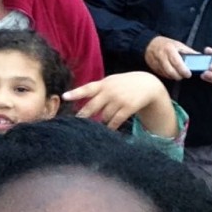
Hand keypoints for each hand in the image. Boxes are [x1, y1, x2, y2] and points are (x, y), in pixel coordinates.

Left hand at [63, 72, 177, 135]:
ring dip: (100, 122)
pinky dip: (110, 127)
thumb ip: (97, 90)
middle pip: (92, 106)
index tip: (64, 97)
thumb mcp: (111, 82)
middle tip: (75, 124)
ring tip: (98, 126)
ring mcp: (119, 99)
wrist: (147, 84)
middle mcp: (110, 91)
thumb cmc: (123, 84)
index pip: (87, 88)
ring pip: (103, 116)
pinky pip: (115, 121)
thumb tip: (80, 101)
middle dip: (83, 116)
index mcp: (103, 84)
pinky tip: (108, 130)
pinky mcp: (128, 107)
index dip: (75, 93)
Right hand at [143, 36, 197, 79]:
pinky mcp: (154, 68)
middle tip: (185, 75)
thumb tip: (199, 56)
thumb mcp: (178, 44)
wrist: (150, 44)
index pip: (177, 62)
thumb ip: (188, 51)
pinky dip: (169, 76)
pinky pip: (163, 75)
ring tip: (179, 74)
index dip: (183, 70)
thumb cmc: (166, 44)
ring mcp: (156, 63)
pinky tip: (172, 74)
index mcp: (169, 49)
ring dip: (174, 77)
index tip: (188, 74)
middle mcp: (162, 56)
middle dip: (179, 76)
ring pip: (167, 75)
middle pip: (171, 71)